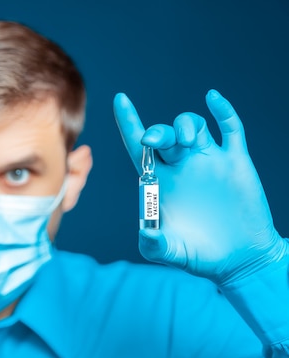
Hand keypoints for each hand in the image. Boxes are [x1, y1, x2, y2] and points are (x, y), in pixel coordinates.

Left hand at [114, 89, 286, 284]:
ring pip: (193, 126)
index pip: (138, 145)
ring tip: (186, 141)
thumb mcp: (171, 252)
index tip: (119, 99)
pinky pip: (231, 129)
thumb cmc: (198, 255)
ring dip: (185, 125)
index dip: (128, 121)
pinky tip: (213, 98)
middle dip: (158, 132)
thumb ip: (154, 245)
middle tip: (155, 141)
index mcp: (158, 181)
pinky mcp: (235, 162)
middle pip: (164, 135)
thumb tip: (145, 232)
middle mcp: (180, 166)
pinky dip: (223, 111)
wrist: (239, 259)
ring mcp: (208, 161)